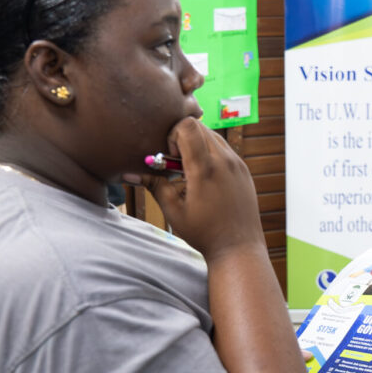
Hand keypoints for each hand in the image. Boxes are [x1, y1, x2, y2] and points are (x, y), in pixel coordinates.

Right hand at [145, 118, 264, 259]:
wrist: (239, 247)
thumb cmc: (204, 233)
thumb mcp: (174, 211)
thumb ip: (154, 186)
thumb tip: (128, 174)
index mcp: (205, 169)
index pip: (188, 125)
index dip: (173, 135)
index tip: (171, 157)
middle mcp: (225, 160)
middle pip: (199, 126)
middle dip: (183, 139)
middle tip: (177, 165)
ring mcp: (237, 163)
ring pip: (212, 135)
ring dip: (197, 145)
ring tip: (190, 172)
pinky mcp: (244, 169)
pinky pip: (224, 148)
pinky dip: (210, 153)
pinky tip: (204, 178)